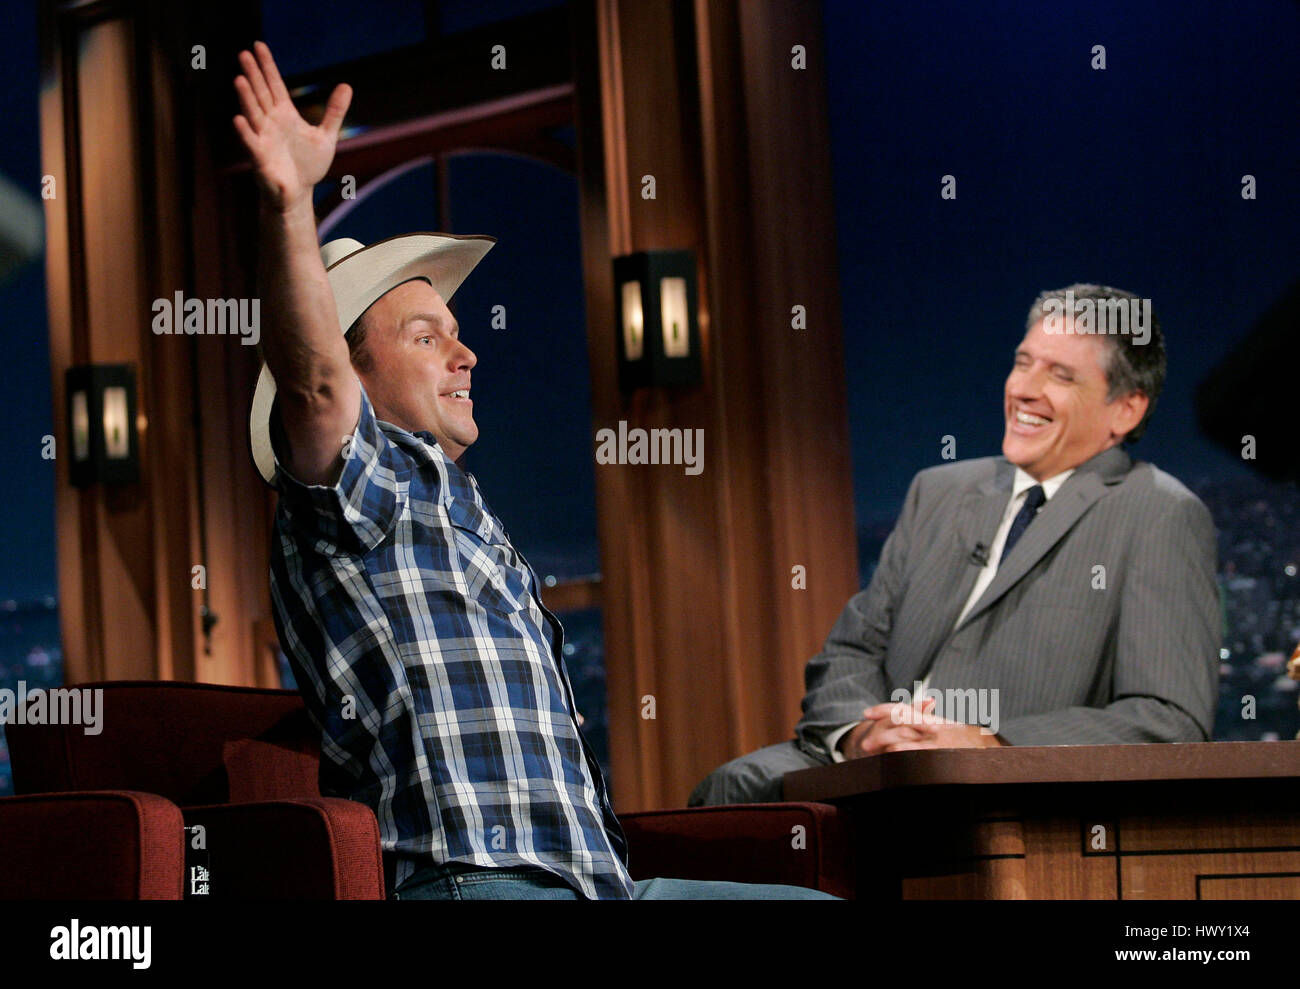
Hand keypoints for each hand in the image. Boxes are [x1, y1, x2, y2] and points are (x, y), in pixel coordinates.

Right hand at [232, 41, 351, 211]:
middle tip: (244, 54)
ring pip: (254, 114)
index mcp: (285, 114)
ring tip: (240, 79)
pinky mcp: (261, 157)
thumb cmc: (308, 165)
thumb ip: (334, 111)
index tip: (258, 46)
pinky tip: (239, 119)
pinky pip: (251, 142)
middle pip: (261, 94)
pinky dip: (246, 131)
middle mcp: (271, 122)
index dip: (267, 66)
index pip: (274, 84)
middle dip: (253, 75)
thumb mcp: (326, 135)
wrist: (299, 193)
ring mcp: (264, 138)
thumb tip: (347, 86)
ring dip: (246, 98)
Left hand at [838, 698, 1003, 756]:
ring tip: (869, 748)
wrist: (995, 751)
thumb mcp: (950, 728)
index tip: (866, 713)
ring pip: (907, 735)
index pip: (904, 709)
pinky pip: (921, 752)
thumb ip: (931, 721)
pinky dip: (906, 752)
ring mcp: (938, 740)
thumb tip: (922, 711)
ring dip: (885, 741)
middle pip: (900, 721)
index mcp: (932, 719)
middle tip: (864, 741)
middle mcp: (933, 726)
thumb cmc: (971, 742)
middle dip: (880, 728)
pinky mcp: (944, 754)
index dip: (883, 710)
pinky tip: (893, 755)